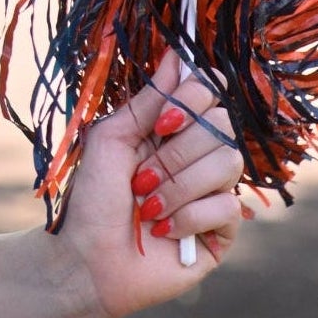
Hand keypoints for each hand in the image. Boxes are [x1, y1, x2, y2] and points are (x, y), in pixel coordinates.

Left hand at [56, 49, 246, 317]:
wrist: (88, 261)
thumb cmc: (92, 199)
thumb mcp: (112, 140)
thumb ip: (148, 101)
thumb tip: (176, 56)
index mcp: (172, 129)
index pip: (209, 93)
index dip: (192, 102)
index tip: (162, 124)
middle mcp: (198, 156)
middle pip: (223, 125)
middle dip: (177, 153)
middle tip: (141, 178)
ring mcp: (214, 193)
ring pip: (229, 164)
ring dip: (179, 186)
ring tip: (147, 207)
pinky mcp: (222, 231)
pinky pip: (227, 207)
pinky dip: (189, 217)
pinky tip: (165, 231)